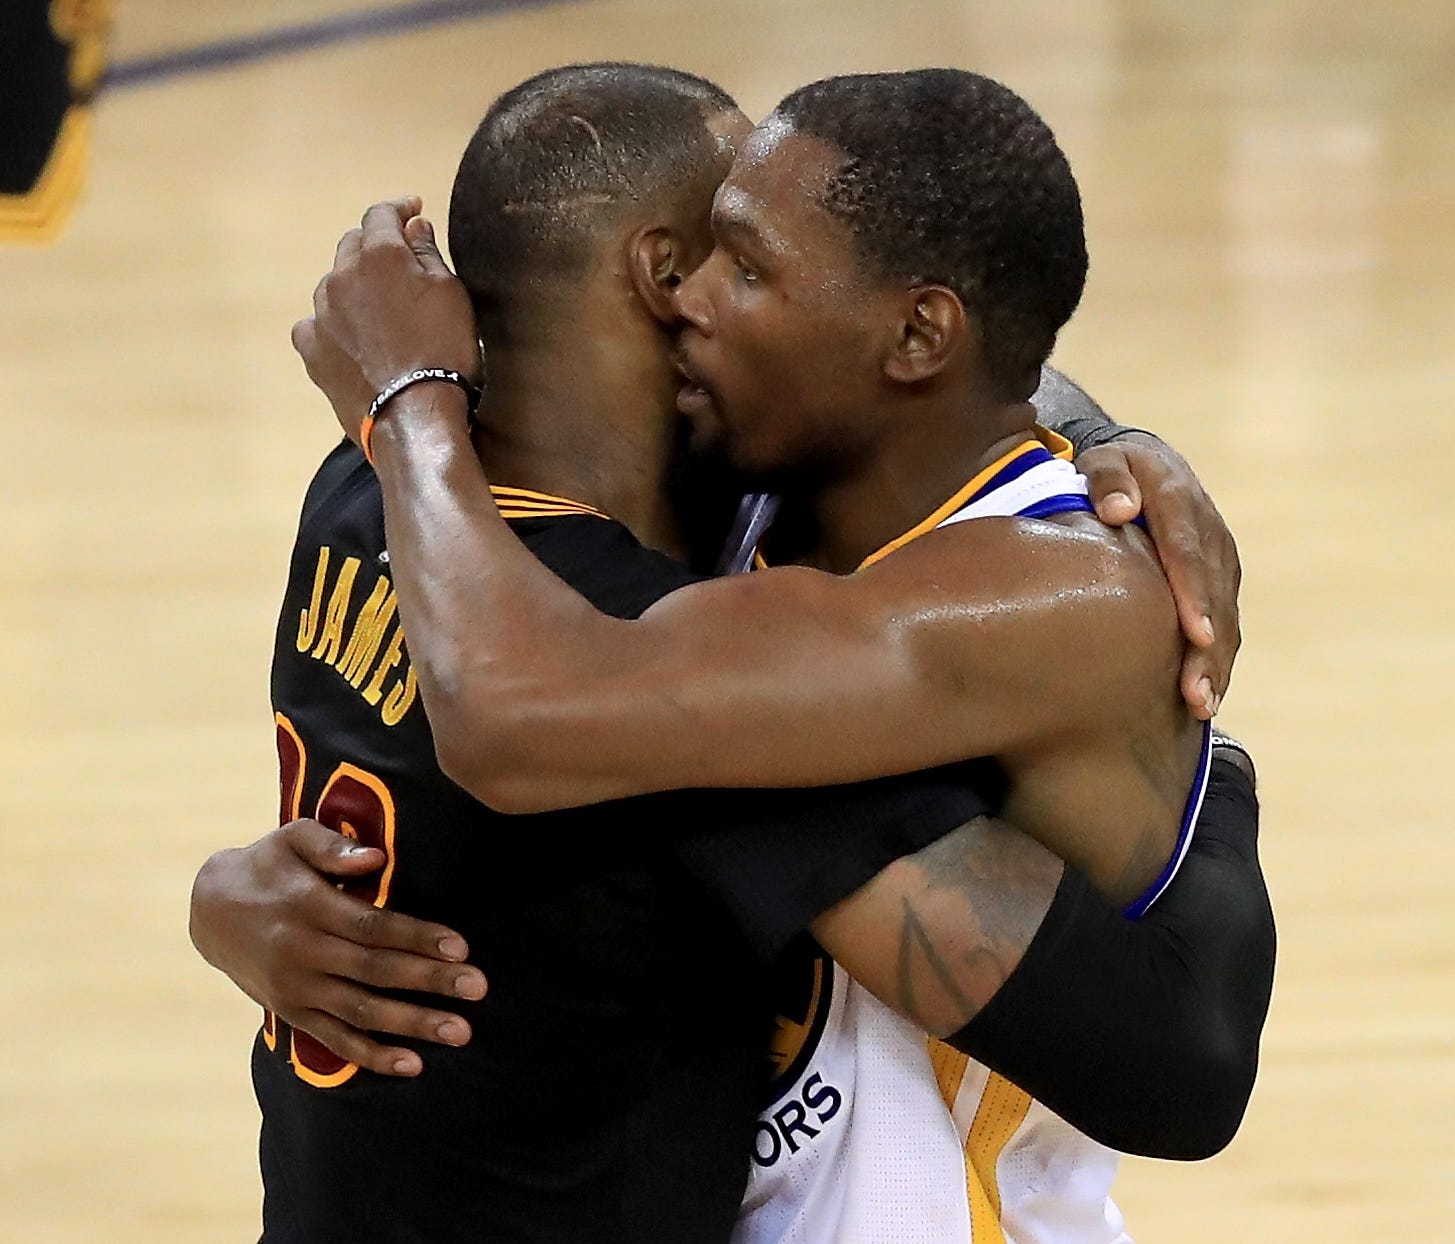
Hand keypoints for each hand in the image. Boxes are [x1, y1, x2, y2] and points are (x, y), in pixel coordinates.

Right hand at [189, 818, 487, 1076]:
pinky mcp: (291, 1012)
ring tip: (459, 1031)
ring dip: (412, 1024)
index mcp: (308, 907)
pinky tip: (412, 1065)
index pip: (372, 926)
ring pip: (361, 1012)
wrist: (209, 909)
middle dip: (430, 981)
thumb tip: (376, 858)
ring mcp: (296, 988)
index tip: (460, 946)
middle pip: (375, 971)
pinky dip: (372, 1056)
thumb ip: (333, 847)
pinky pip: (335, 1040)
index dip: (417, 936)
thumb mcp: (293, 838)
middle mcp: (302, 952)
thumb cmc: (268, 865)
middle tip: (478, 988)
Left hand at [292, 197, 481, 444]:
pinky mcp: (313, 350)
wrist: (416, 416)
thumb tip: (413, 226)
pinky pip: (315, 325)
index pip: (381, 214)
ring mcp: (322, 314)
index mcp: (380, 255)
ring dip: (353, 288)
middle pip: (352, 245)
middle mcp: (342, 276)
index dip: (399, 210)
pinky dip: (331, 324)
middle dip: (374, 247)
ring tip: (378, 311)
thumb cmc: (445, 352)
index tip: (413, 211)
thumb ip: (427, 254)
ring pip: (333, 285)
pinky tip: (348, 338)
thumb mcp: (451, 296)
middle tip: (399, 264)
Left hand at [1077, 432, 1240, 717]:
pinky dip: (1218, 660)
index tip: (1197, 635)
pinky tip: (1205, 697)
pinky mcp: (1219, 579)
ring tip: (1202, 705)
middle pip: (1213, 596)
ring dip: (1217, 664)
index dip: (1194, 594)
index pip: (1188, 552)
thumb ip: (1107, 479)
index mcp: (1179, 502)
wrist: (1144, 461)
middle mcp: (1209, 534)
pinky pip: (1224, 622)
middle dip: (1209, 650)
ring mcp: (1219, 559)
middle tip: (1196, 694)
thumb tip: (1119, 509)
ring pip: (1225, 616)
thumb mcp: (1103, 460)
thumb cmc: (1112, 469)